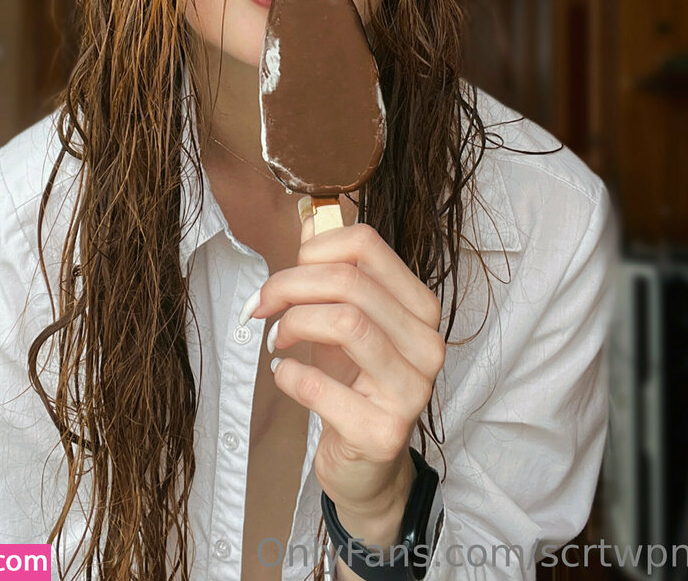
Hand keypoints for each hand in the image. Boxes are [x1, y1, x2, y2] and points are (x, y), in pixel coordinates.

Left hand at [245, 216, 444, 525]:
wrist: (368, 466)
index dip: (314, 250)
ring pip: (346, 322)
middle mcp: (426, 344)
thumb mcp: (346, 320)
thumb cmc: (354, 383)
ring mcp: (411, 390)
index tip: (285, 271)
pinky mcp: (383, 432)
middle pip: (349, 283)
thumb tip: (308, 222)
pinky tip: (283, 375)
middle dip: (290, 286)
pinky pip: (321, 386)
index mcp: (419, 307)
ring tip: (276, 338)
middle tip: (262, 305)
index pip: (367, 245)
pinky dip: (289, 374)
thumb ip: (332, 272)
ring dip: (294, 324)